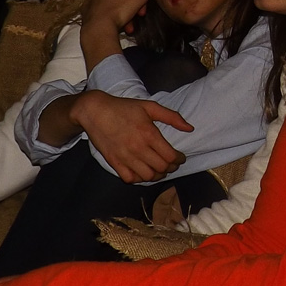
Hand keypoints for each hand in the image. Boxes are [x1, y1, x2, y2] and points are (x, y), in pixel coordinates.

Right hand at [73, 90, 192, 183]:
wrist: (95, 111)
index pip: (170, 156)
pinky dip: (139, 178)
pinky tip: (143, 171)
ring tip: (159, 169)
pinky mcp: (114, 162)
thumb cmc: (124, 107)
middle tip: (172, 164)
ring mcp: (125, 157)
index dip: (179, 160)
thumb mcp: (150, 107)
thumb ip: (172, 117)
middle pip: (161, 168)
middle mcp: (138, 148)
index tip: (180, 157)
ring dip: (157, 175)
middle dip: (171, 168)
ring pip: (148, 176)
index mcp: (148, 134)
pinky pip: (130, 178)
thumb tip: (190, 128)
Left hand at [80, 0, 171, 69]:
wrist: (97, 29)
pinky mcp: (87, 5)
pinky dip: (109, 15)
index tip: (142, 12)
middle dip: (132, 9)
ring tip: (126, 27)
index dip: (142, 0)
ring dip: (123, 15)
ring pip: (115, 3)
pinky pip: (103, 8)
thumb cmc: (119, 12)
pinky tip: (112, 24)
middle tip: (135, 20)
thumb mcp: (139, 0)